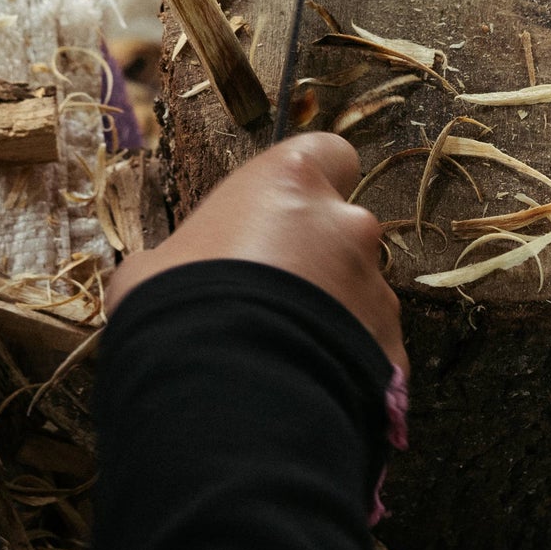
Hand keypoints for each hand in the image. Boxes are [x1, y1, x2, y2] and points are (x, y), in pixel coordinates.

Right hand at [105, 133, 406, 372]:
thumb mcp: (155, 264)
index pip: (328, 153)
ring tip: (280, 352)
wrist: (230, 396)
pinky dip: (343, 364)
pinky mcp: (394, 356)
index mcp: (289, 182)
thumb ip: (188, 254)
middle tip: (267, 296)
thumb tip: (165, 274)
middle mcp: (346, 226)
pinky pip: (368, 351)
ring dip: (329, 314)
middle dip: (315, 258)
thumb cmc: (181, 303)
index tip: (284, 206)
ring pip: (357, 295)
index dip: (311, 179)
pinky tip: (301, 385)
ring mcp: (376, 293)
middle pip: (341, 230)